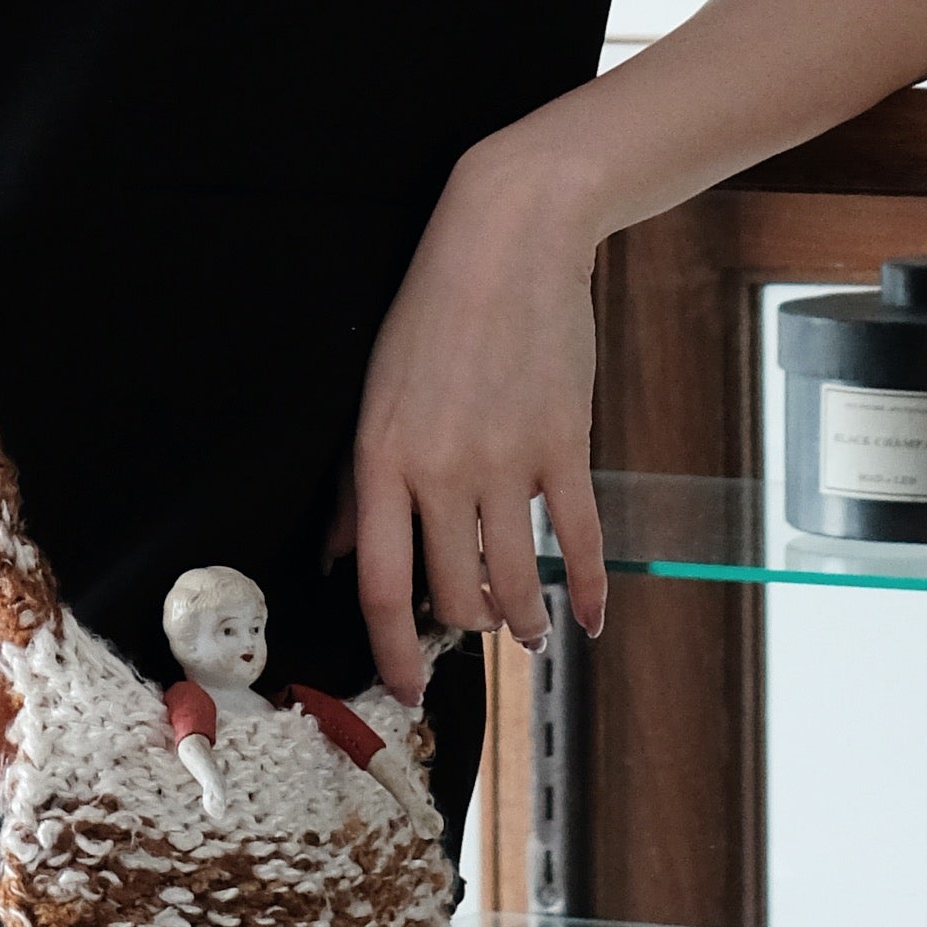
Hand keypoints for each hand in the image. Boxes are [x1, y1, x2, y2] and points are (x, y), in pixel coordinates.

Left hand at [341, 141, 606, 699]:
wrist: (508, 240)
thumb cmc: (433, 311)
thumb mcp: (375, 392)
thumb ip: (356, 483)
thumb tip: (338, 553)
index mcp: (381, 458)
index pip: (381, 585)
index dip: (391, 650)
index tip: (404, 687)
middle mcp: (440, 470)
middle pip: (452, 593)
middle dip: (464, 627)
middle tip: (475, 629)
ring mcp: (506, 460)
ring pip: (515, 580)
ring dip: (521, 621)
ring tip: (526, 633)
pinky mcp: (564, 444)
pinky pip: (579, 539)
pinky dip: (588, 589)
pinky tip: (588, 617)